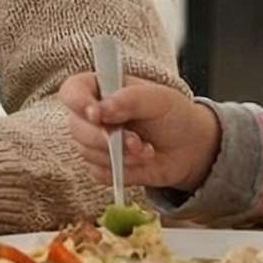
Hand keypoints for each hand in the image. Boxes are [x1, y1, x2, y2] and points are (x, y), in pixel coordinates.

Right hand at [61, 72, 220, 193]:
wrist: (190, 147)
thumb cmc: (173, 115)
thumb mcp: (160, 98)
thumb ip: (130, 99)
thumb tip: (101, 110)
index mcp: (100, 89)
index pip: (72, 91)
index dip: (78, 102)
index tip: (96, 115)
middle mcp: (92, 115)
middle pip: (76, 127)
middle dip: (105, 138)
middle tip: (135, 141)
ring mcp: (94, 141)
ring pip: (87, 153)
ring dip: (120, 156)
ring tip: (146, 150)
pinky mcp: (101, 166)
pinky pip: (98, 173)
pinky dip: (121, 171)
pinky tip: (140, 163)